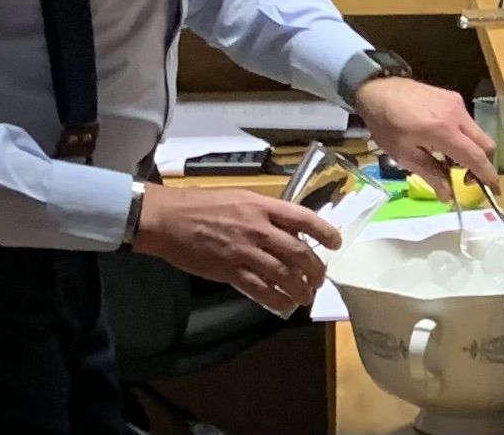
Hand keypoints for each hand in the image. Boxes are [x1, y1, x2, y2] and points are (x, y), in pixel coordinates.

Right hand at [131, 185, 340, 314]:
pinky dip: (278, 299)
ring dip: (301, 288)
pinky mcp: (231, 271)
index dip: (325, 232)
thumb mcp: (237, 198)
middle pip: (299, 252)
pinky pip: (262, 290)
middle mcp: (257, 228)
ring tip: (306, 295)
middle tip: (319, 278)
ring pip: (284, 274)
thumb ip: (262, 213)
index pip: (303, 218)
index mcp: (260, 206)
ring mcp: (244, 251)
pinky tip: (284, 303)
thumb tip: (285, 229)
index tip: (336, 243)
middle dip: (315, 269)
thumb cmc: (199, 204)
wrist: (167, 219)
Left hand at [350, 76, 498, 201]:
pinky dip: (463, 136)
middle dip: (482, 165)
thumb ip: (430, 174)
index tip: (495, 192)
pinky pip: (467, 121)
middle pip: (485, 144)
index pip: (476, 157)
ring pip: (477, 133)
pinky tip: (444, 142)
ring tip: (449, 160)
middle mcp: (456, 115)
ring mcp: (456, 103)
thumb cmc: (386, 124)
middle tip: (465, 178)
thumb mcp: (404, 155)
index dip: (488, 176)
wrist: (377, 88)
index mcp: (444, 131)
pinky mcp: (452, 97)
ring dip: (471, 150)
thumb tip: (448, 197)